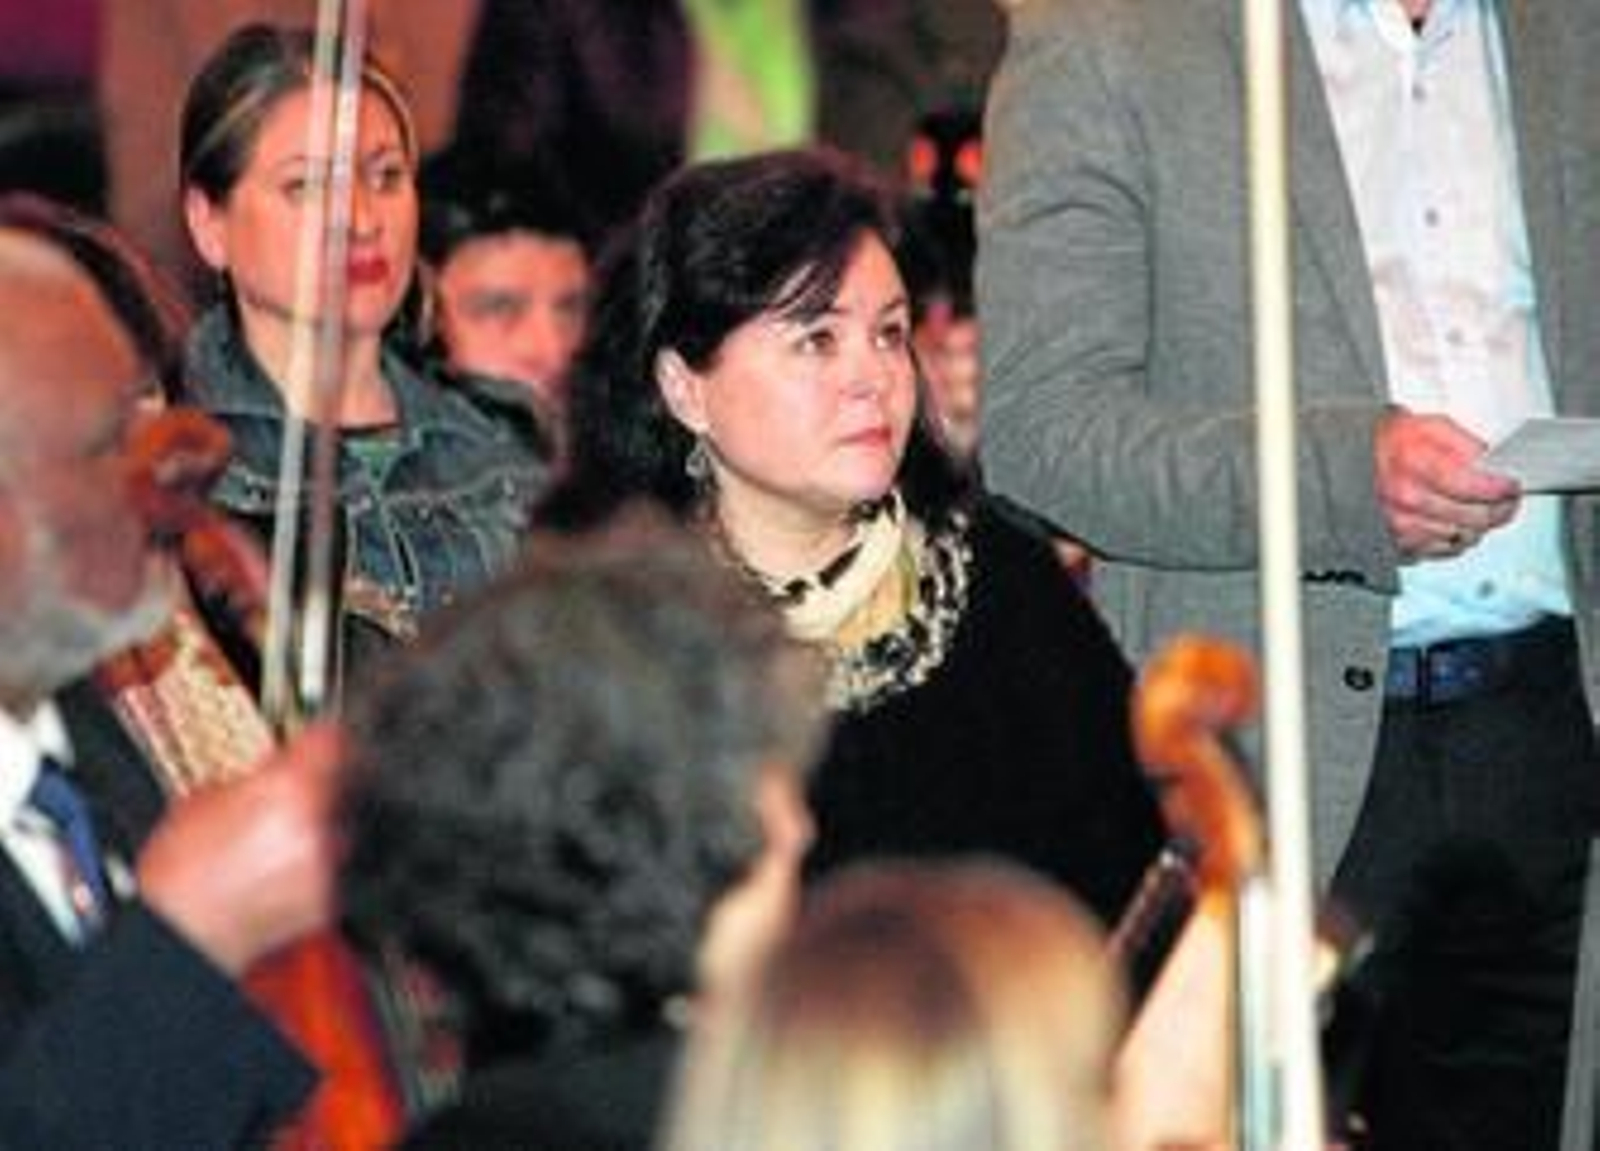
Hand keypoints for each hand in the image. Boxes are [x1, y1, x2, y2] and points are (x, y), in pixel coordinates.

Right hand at [137, 722, 343, 973]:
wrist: (178, 931)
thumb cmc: (178, 871)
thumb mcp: (205, 797)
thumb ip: (254, 775)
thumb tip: (275, 765)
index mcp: (288, 789)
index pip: (331, 740)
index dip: (322, 735)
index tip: (319, 734)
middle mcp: (316, 824)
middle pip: (335, 786)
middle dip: (312, 788)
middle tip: (279, 797)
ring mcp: (324, 862)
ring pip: (332, 827)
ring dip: (310, 828)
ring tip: (265, 841)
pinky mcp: (324, 896)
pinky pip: (325, 865)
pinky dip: (305, 863)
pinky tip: (269, 869)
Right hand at [1374, 410, 1519, 559]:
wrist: (1353, 459)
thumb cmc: (1390, 442)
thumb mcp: (1431, 426)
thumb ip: (1467, 444)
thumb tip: (1495, 463)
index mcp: (1416, 466)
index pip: (1476, 487)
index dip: (1502, 488)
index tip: (1511, 485)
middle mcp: (1408, 500)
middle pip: (1476, 517)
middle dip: (1501, 508)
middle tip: (1507, 498)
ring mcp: (1403, 525)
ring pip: (1465, 537)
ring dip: (1479, 525)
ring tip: (1480, 508)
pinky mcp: (1401, 543)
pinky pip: (1447, 549)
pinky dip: (1458, 537)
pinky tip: (1456, 520)